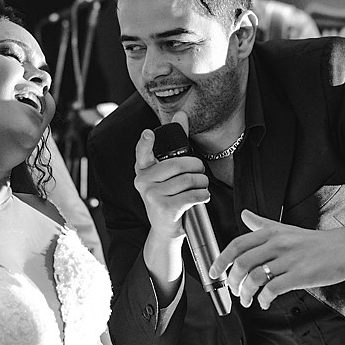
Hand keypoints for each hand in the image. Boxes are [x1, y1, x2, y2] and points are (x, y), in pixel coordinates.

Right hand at [134, 111, 208, 239]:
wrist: (165, 230)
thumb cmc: (169, 196)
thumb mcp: (169, 172)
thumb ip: (175, 143)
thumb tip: (181, 114)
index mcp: (143, 170)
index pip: (142, 153)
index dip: (146, 143)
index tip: (148, 134)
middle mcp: (143, 181)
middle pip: (178, 164)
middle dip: (197, 167)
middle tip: (200, 173)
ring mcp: (151, 195)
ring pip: (188, 180)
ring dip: (202, 183)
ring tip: (200, 187)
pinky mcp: (164, 208)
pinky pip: (192, 195)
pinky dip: (203, 196)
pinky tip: (201, 198)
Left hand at [210, 210, 344, 308]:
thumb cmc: (314, 242)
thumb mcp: (285, 228)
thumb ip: (262, 223)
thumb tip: (244, 214)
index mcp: (270, 233)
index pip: (236, 245)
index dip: (220, 260)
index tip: (213, 273)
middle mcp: (277, 244)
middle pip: (242, 263)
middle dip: (232, 281)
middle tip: (234, 291)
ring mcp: (289, 259)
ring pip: (255, 277)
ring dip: (246, 293)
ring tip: (247, 300)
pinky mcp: (301, 275)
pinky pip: (273, 289)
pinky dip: (264, 299)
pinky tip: (265, 302)